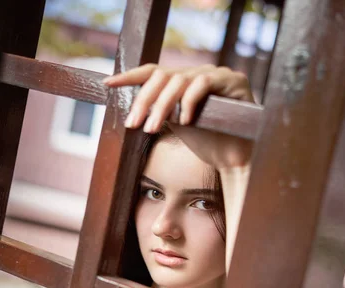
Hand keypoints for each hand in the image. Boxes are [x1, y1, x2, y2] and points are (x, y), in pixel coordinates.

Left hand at [104, 63, 254, 170]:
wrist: (235, 158)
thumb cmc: (207, 142)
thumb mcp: (176, 124)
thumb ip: (160, 111)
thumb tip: (133, 109)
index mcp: (182, 82)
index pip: (152, 72)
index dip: (130, 76)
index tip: (108, 84)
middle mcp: (197, 73)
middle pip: (161, 75)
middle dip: (144, 100)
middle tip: (133, 124)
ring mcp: (215, 74)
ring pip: (179, 81)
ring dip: (161, 106)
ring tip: (152, 128)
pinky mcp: (232, 81)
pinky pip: (204, 84)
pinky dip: (190, 102)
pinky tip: (185, 121)